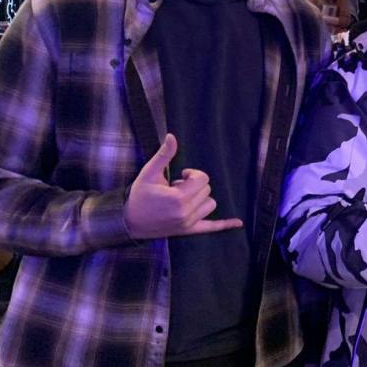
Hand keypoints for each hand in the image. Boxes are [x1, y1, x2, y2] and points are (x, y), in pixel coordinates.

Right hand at [123, 134, 243, 239]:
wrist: (128, 221)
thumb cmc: (139, 195)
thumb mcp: (149, 173)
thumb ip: (164, 155)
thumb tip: (172, 136)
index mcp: (179, 198)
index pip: (203, 179)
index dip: (193, 174)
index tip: (180, 175)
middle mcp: (186, 212)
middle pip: (207, 190)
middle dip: (193, 185)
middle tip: (175, 188)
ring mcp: (188, 223)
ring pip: (210, 204)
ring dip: (200, 198)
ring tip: (181, 199)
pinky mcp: (188, 231)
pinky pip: (211, 228)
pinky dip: (224, 225)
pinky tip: (238, 224)